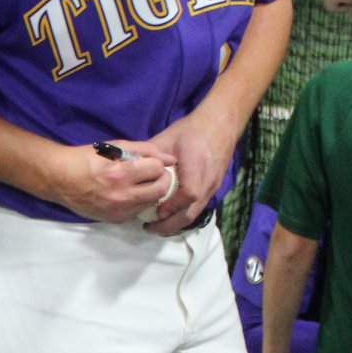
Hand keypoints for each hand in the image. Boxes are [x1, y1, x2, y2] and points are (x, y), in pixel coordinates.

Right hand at [44, 139, 175, 222]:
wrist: (60, 180)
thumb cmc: (86, 159)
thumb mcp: (113, 147)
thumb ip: (144, 150)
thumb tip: (169, 158)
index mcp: (120, 173)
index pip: (157, 169)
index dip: (156, 163)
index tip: (150, 162)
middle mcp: (121, 195)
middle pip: (161, 189)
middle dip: (162, 179)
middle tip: (153, 174)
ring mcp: (119, 211)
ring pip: (152, 202)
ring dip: (151, 192)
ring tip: (140, 184)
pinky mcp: (115, 220)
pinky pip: (138, 211)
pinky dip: (138, 202)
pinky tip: (128, 194)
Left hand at [139, 111, 235, 235]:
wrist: (220, 124)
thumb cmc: (191, 130)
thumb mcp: (168, 139)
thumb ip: (151, 155)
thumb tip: (131, 168)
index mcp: (196, 166)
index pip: (188, 194)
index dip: (171, 207)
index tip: (154, 213)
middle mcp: (207, 180)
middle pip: (191, 212)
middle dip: (170, 225)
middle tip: (150, 228)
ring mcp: (213, 186)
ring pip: (196, 213)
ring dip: (177, 223)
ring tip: (159, 227)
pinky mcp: (214, 187)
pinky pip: (199, 207)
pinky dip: (184, 215)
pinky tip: (171, 216)